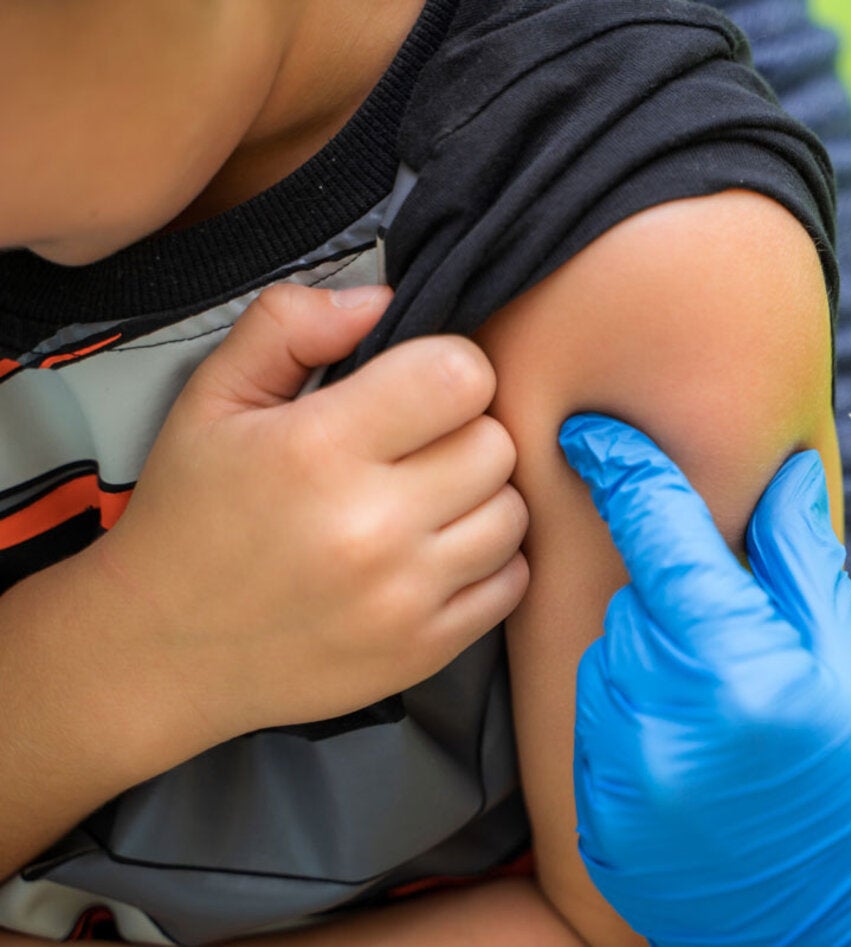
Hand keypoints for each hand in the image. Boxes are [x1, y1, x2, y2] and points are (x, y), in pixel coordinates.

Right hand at [90, 283, 528, 745]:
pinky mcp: (425, 651)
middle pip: (497, 444)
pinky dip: (488, 562)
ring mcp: (403, 597)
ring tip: (425, 501)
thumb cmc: (191, 515)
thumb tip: (381, 298)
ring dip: (481, 498)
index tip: (416, 389)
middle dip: (464, 433)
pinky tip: (435, 553)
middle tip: (415, 449)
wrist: (163, 651)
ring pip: (513, 512)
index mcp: (318, 450)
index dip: (448, 369)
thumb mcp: (212, 399)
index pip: (461, 376)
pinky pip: (512, 582)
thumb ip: (289, 326)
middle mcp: (371, 527)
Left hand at [560, 413, 850, 946]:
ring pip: (611, 661)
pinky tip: (698, 750)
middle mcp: (658, 720)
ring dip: (656, 658)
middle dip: (680, 595)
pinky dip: (638, 718)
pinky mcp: (603, 825)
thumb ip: (802, 561)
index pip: (655, 532)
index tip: (593, 432)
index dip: (624, 469)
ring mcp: (620, 780)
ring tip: (731, 706)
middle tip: (745, 636)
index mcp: (734, 665)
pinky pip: (598, 729)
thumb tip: (776, 473)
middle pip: (634, 600)